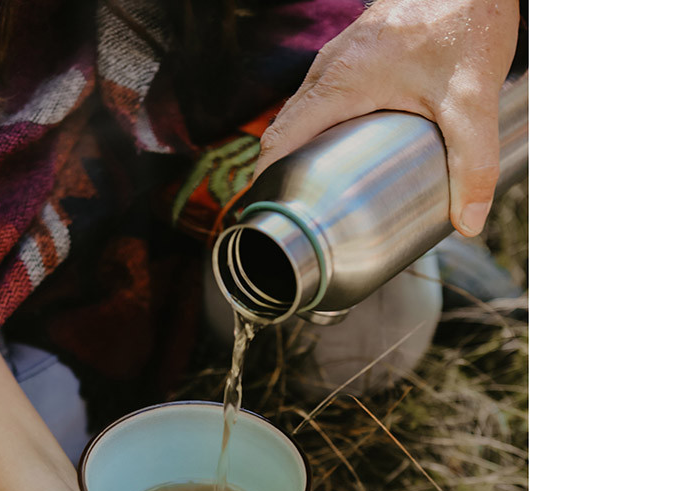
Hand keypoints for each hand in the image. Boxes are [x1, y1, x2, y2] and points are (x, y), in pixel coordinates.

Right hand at [254, 0, 519, 236]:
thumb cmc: (467, 21)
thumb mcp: (472, 101)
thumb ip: (474, 164)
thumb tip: (469, 221)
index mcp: (342, 82)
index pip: (280, 137)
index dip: (265, 178)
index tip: (266, 209)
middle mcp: (331, 67)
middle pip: (286, 128)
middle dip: (283, 171)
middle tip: (297, 214)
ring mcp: (341, 56)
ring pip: (304, 111)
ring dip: (302, 149)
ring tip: (316, 191)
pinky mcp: (357, 52)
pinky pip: (323, 96)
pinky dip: (321, 127)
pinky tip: (345, 149)